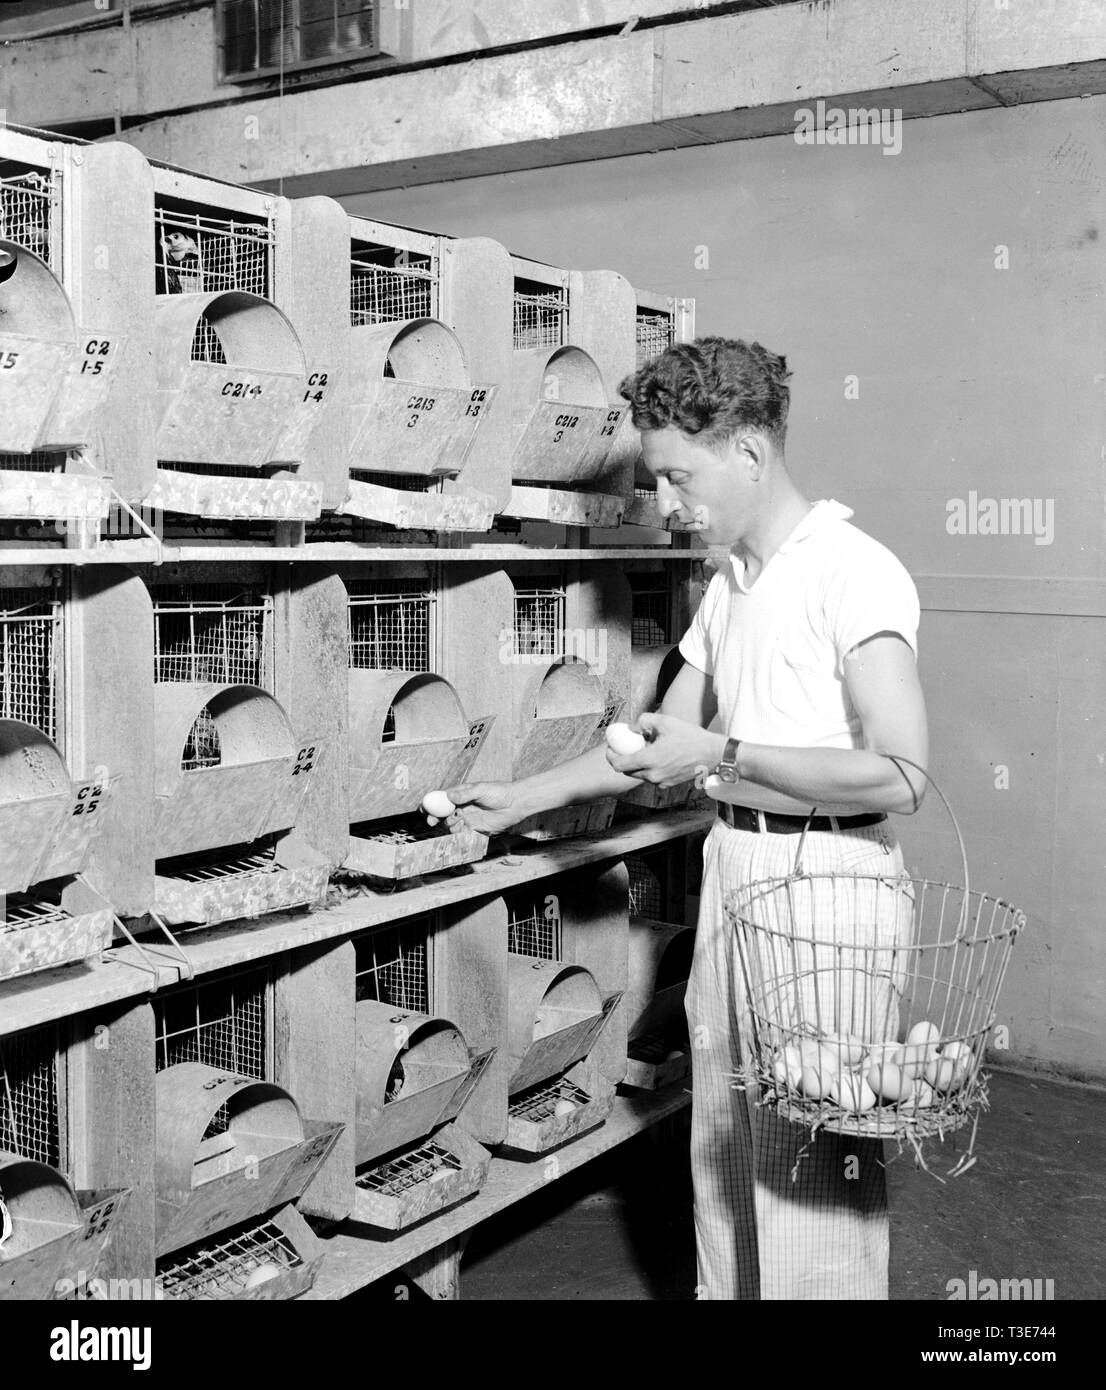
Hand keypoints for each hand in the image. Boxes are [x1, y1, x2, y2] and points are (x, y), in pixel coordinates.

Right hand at [427, 781, 519, 836]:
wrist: (515, 804)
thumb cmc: (499, 792)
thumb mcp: (481, 789)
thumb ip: (465, 794)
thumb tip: (449, 797)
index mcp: (460, 794)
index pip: (441, 798)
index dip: (430, 803)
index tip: (424, 808)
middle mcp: (461, 806)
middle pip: (441, 813)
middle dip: (434, 817)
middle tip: (432, 821)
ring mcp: (467, 817)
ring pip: (449, 824)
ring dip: (448, 824)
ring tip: (458, 821)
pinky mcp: (474, 828)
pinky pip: (460, 833)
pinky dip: (457, 833)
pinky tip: (462, 829)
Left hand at [604, 713, 722, 787]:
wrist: (712, 754)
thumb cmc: (691, 737)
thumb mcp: (665, 721)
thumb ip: (643, 721)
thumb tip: (631, 728)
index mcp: (649, 760)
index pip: (618, 765)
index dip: (611, 756)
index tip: (610, 748)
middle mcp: (653, 775)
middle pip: (627, 771)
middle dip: (623, 759)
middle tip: (625, 747)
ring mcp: (661, 782)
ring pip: (639, 775)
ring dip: (637, 764)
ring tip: (645, 750)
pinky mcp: (668, 785)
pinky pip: (651, 778)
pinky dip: (649, 769)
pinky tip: (657, 757)